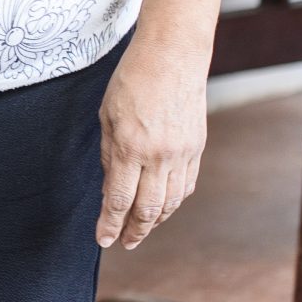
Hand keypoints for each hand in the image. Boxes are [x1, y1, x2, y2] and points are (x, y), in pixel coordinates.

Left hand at [96, 36, 207, 248]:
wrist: (173, 57)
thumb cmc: (131, 81)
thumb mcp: (107, 117)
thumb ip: (108, 155)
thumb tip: (110, 189)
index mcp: (130, 147)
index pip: (119, 199)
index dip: (110, 224)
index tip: (103, 240)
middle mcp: (159, 156)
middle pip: (148, 208)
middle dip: (135, 231)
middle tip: (124, 243)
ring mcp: (183, 153)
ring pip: (171, 201)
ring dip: (155, 221)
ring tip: (141, 230)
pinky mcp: (197, 147)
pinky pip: (186, 184)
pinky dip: (174, 201)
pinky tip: (164, 208)